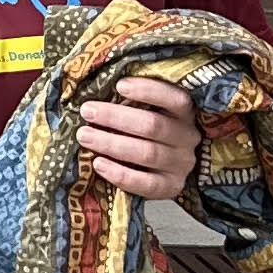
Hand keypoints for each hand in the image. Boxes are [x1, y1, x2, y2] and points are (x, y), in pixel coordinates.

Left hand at [80, 72, 202, 200]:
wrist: (160, 167)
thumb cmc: (143, 127)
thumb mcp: (144, 109)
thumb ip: (128, 100)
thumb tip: (95, 87)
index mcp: (184, 112)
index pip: (174, 99)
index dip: (148, 91)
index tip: (119, 85)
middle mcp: (188, 137)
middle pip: (153, 126)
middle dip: (115, 117)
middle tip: (87, 112)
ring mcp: (182, 164)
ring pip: (148, 153)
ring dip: (112, 144)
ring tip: (84, 136)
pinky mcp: (172, 187)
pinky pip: (147, 184)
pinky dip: (121, 175)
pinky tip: (98, 164)